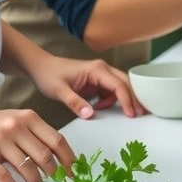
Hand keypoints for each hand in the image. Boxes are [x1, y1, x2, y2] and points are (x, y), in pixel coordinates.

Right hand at [0, 100, 75, 181]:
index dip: (69, 158)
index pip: (57, 139)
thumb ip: (32, 133)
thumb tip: (54, 156)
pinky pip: (3, 175)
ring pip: (26, 167)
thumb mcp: (13, 120)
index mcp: (28, 117)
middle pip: (44, 155)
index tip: (74, 171)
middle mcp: (15, 127)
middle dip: (55, 174)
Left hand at [29, 54, 145, 119]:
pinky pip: (111, 91)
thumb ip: (74, 102)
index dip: (127, 99)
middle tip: (142, 113)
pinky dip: (112, 100)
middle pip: (126, 83)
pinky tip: (102, 107)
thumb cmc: (49, 75)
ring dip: (125, 99)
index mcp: (97, 69)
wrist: (40, 66)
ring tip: (128, 113)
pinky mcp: (97, 81)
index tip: (131, 113)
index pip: (118, 85)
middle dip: (134, 98)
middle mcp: (103, 69)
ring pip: (121, 86)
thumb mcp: (59, 91)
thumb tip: (90, 114)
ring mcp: (101, 74)